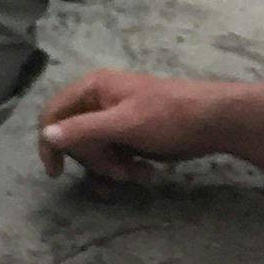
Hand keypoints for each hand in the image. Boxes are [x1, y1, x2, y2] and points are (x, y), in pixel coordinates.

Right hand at [37, 65, 229, 187]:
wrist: (217, 122)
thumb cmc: (170, 116)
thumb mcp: (124, 123)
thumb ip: (83, 129)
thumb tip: (46, 135)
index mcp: (93, 89)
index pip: (53, 115)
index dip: (51, 143)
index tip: (56, 172)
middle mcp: (100, 101)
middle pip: (75, 138)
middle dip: (95, 160)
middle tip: (117, 172)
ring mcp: (117, 118)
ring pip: (95, 151)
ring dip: (112, 168)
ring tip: (136, 174)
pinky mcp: (132, 134)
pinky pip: (115, 155)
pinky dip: (127, 167)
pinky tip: (146, 172)